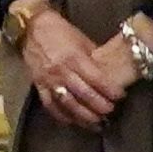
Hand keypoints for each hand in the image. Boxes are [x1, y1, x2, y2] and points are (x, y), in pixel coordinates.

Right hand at [15, 0, 131, 129]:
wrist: (32, 28)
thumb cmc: (61, 32)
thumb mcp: (83, 42)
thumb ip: (94, 60)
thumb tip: (108, 76)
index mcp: (75, 58)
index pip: (97, 79)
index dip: (111, 90)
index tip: (121, 97)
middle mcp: (62, 71)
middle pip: (84, 94)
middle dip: (100, 106)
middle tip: (110, 112)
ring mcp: (49, 80)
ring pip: (68, 103)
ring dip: (83, 116)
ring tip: (96, 123)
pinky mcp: (38, 85)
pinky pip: (50, 104)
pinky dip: (61, 115)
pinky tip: (72, 122)